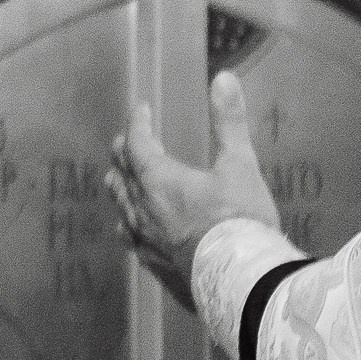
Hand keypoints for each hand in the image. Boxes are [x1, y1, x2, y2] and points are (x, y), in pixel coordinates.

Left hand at [105, 71, 279, 313]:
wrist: (242, 281)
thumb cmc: (241, 220)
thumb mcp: (240, 164)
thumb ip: (229, 121)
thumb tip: (223, 77)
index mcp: (160, 182)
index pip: (137, 145)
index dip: (138, 124)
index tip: (142, 110)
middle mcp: (143, 210)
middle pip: (123, 177)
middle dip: (124, 156)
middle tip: (124, 144)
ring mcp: (146, 241)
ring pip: (122, 210)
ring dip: (121, 191)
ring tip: (119, 182)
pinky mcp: (155, 267)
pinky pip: (132, 242)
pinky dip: (130, 226)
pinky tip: (130, 233)